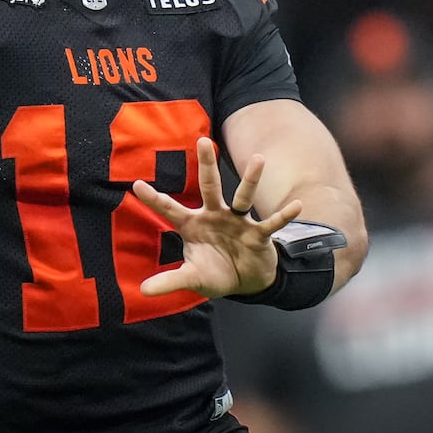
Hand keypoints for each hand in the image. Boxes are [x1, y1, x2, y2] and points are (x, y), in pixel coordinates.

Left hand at [132, 136, 302, 298]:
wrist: (246, 281)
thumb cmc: (215, 272)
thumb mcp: (192, 278)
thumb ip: (170, 281)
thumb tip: (143, 292)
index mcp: (193, 224)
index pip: (169, 208)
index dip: (154, 198)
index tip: (135, 185)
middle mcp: (215, 216)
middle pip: (209, 187)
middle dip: (205, 165)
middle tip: (201, 141)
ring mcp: (238, 222)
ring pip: (243, 197)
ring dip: (251, 179)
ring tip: (258, 160)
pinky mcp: (258, 234)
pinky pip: (271, 224)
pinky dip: (283, 216)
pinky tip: (296, 206)